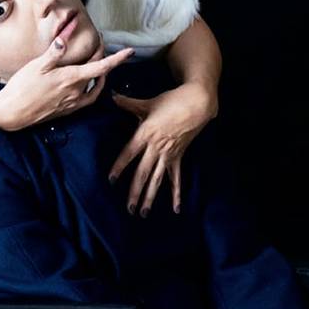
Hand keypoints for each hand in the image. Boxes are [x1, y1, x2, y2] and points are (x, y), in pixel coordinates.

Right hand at [0, 43, 134, 131]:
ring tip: (97, 64)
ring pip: (95, 87)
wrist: (11, 115)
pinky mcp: (67, 111)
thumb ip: (55, 51)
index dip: (117, 59)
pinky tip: (87, 85)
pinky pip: (87, 99)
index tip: (130, 52)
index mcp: (71, 79)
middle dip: (102, 58)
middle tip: (100, 45)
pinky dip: (92, 89)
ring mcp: (72, 103)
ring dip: (99, 75)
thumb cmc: (21, 88)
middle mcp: (76, 92)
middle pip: (98, 74)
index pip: (101, 67)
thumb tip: (66, 36)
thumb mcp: (37, 66)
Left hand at [108, 81, 215, 215]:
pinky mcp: (178, 157)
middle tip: (128, 208)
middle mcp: (156, 148)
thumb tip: (112, 96)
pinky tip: (176, 208)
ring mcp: (168, 154)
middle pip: (143, 173)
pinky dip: (176, 193)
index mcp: (146, 134)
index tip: (111, 180)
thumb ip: (128, 103)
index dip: (119, 166)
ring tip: (143, 213)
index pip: (129, 154)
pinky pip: (176, 178)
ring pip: (157, 180)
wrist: (197, 104)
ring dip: (150, 197)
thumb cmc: (172, 101)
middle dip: (135, 192)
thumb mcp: (148, 102)